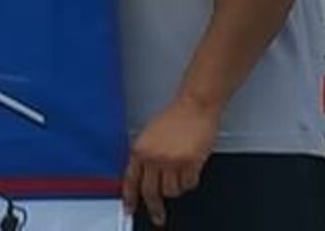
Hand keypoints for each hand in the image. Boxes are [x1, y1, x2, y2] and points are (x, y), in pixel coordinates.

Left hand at [122, 98, 218, 226]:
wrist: (194, 107)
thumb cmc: (174, 118)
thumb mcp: (149, 136)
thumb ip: (145, 156)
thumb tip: (143, 179)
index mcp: (140, 149)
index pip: (130, 180)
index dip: (130, 198)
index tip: (130, 209)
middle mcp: (154, 157)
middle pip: (150, 192)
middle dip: (154, 208)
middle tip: (158, 217)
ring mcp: (172, 161)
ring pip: (172, 191)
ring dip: (176, 188)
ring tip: (180, 174)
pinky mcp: (190, 163)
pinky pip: (189, 184)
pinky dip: (190, 181)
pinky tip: (191, 169)